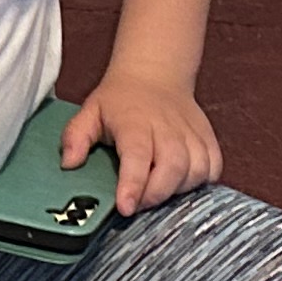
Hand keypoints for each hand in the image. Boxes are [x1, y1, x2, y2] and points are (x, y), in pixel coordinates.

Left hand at [63, 69, 221, 216]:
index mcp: (135, 123)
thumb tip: (68, 163)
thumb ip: (76, 137)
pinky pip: (213, 167)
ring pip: (196, 170)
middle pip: (172, 168)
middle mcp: (166, 128)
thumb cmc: (121, 99)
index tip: (126, 207)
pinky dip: (202, 181)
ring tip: (158, 193)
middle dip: (157, 194)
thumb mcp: (90, 111)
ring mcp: (190, 133)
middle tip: (139, 206)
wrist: (155, 73)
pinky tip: (183, 184)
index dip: (133, 184)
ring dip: (179, 190)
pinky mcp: (207, 138)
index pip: (137, 156)